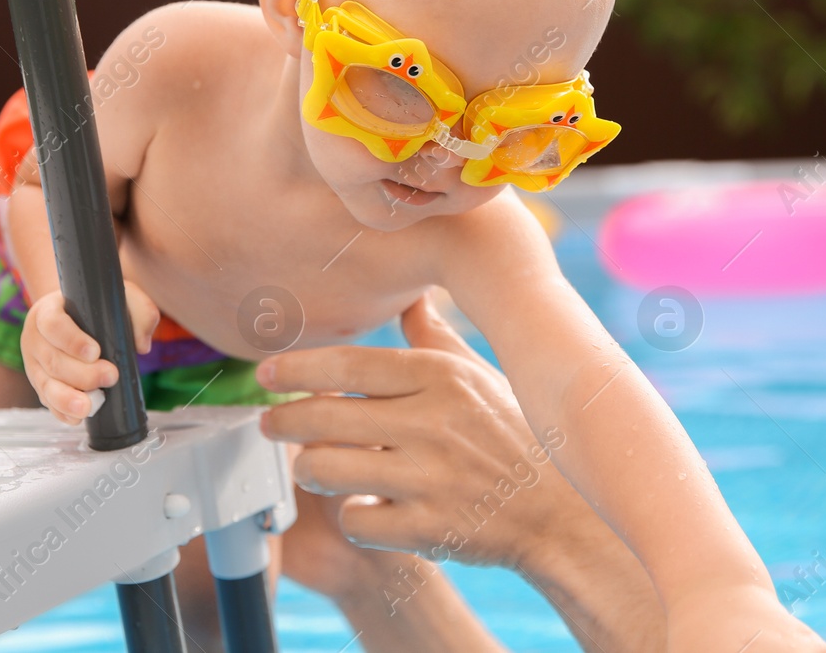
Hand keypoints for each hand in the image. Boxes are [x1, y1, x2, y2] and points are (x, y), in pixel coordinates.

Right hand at [21, 279, 158, 424]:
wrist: (75, 313)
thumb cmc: (97, 306)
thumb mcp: (119, 298)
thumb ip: (139, 310)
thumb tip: (141, 345)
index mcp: (48, 311)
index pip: (53, 325)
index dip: (72, 341)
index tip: (95, 352)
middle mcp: (35, 338)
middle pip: (52, 360)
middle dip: (81, 374)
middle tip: (110, 376)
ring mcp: (34, 364)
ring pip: (46, 385)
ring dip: (67, 399)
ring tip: (88, 408)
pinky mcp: (40, 383)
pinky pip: (47, 401)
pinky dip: (62, 411)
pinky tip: (78, 417)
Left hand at [258, 295, 581, 570]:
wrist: (559, 513)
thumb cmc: (515, 437)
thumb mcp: (480, 376)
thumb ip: (435, 338)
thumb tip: (409, 297)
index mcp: (442, 377)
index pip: (351, 365)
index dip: (299, 368)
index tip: (266, 372)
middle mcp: (433, 423)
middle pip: (325, 416)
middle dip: (283, 421)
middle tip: (270, 424)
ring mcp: (430, 478)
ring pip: (328, 469)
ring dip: (311, 469)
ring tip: (313, 466)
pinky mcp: (428, 529)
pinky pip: (356, 520)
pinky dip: (353, 515)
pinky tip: (363, 507)